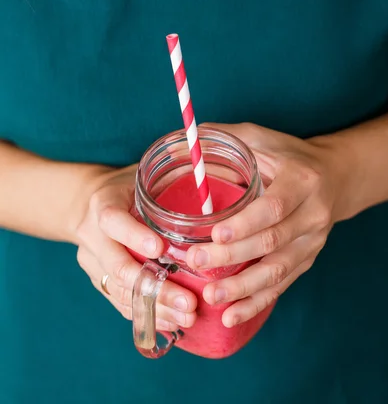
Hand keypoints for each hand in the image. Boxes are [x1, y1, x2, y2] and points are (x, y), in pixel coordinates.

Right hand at [75, 165, 196, 331]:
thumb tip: (206, 164)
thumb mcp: (137, 173)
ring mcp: (93, 263)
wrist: (81, 204)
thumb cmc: (123, 186)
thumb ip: (164, 175)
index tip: (161, 249)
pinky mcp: (98, 281)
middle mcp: (93, 237)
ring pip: (121, 292)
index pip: (114, 222)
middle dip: (156, 289)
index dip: (135, 237)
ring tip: (188, 318)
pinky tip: (173, 324)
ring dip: (157, 309)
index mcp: (102, 205)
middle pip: (120, 268)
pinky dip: (147, 315)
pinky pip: (120, 303)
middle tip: (189, 303)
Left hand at [186, 122, 350, 327]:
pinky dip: (257, 303)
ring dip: (243, 288)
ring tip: (211, 297)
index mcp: (302, 181)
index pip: (275, 207)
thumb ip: (223, 137)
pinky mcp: (307, 260)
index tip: (215, 233)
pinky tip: (232, 315)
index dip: (246, 223)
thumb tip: (173, 145)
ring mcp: (313, 241)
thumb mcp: (263, 138)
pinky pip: (282, 286)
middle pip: (272, 242)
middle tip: (196, 261)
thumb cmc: (289, 156)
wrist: (335, 178)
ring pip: (278, 270)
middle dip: (233, 256)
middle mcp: (313, 214)